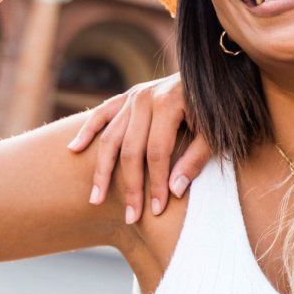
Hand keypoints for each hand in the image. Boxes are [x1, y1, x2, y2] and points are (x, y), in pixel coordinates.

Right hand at [67, 74, 210, 222]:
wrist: (215, 76)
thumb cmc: (219, 109)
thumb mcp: (216, 134)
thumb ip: (196, 159)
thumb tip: (174, 191)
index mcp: (169, 103)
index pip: (157, 153)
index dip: (156, 183)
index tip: (156, 211)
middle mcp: (145, 98)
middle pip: (130, 149)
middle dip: (131, 186)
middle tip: (131, 217)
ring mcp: (133, 95)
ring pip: (110, 137)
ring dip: (102, 169)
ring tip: (95, 198)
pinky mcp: (127, 96)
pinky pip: (102, 114)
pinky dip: (87, 130)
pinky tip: (74, 149)